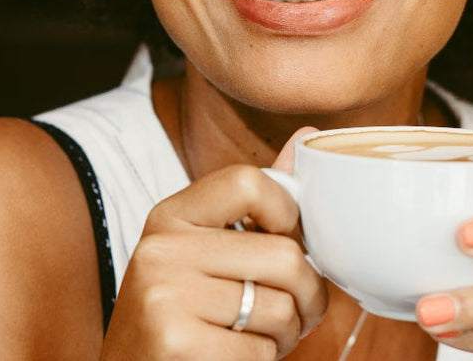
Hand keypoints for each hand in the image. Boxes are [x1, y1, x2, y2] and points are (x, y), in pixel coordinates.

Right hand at [100, 128, 326, 359]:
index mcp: (170, 216)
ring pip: (281, 309)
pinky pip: (261, 350)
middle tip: (295, 315)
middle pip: (285, 256)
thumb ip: (257, 201)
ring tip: (257, 337)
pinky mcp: (176, 343)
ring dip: (286, 335)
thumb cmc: (184, 316)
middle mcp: (161, 249)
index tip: (286, 243)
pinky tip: (235, 358)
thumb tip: (310, 135)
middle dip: (307, 296)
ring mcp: (165, 296)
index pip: (249, 181)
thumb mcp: (206, 251)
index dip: (288, 215)